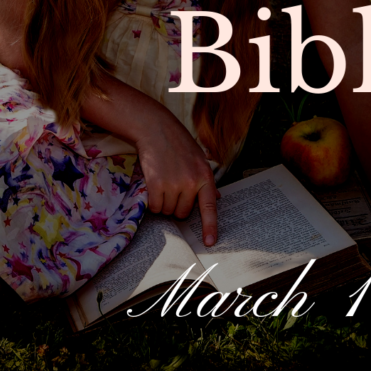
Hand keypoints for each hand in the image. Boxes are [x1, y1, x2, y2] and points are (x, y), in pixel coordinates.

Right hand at [133, 112, 219, 246]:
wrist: (156, 128)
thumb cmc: (177, 142)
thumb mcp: (198, 158)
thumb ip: (205, 179)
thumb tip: (217, 198)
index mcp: (204, 176)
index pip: (210, 207)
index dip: (210, 227)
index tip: (210, 242)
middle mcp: (191, 182)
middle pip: (183, 213)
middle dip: (176, 206)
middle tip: (172, 188)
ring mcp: (174, 183)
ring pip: (168, 211)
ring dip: (163, 203)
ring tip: (162, 182)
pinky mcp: (156, 184)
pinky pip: (155, 207)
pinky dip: (153, 202)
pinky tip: (153, 186)